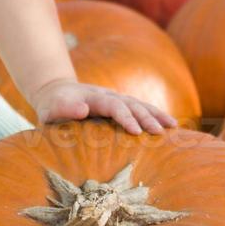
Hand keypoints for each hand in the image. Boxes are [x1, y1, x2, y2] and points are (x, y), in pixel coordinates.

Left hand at [29, 78, 176, 133]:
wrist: (57, 93)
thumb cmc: (53, 106)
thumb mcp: (51, 108)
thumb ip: (64, 108)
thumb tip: (83, 109)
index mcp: (94, 97)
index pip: (113, 106)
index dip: (125, 117)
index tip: (136, 131)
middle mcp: (108, 96)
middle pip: (131, 104)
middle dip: (146, 117)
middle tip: (159, 132)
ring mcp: (116, 99)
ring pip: (140, 104)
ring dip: (156, 114)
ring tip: (173, 126)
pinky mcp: (121, 105)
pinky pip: (141, 108)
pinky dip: (155, 115)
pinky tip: (169, 125)